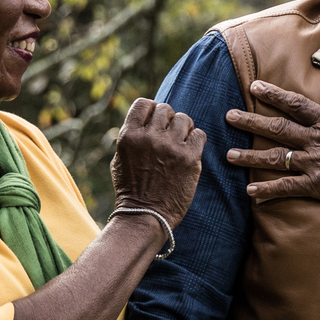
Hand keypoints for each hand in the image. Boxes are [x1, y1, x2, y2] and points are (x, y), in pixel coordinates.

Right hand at [109, 98, 204, 228]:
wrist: (145, 216)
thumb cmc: (131, 188)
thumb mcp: (120, 158)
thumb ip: (133, 136)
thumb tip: (147, 118)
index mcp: (129, 136)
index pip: (144, 103)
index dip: (152, 109)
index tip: (155, 121)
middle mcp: (149, 138)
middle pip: (166, 109)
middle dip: (168, 120)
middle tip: (168, 136)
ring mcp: (170, 147)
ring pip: (184, 119)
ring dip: (183, 129)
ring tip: (179, 144)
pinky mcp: (190, 159)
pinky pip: (199, 134)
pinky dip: (196, 140)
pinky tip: (189, 152)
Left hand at [224, 74, 319, 208]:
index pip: (295, 104)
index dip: (273, 95)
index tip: (253, 87)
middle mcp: (317, 140)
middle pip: (277, 128)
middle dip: (250, 122)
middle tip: (228, 116)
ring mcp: (316, 163)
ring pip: (276, 158)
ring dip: (251, 158)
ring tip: (229, 156)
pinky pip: (288, 188)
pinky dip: (268, 191)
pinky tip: (251, 193)